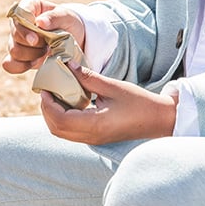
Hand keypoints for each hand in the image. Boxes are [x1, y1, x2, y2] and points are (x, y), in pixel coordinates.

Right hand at [3, 0, 85, 74]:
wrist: (74, 39)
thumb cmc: (68, 23)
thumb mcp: (67, 17)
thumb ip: (55, 17)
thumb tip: (40, 22)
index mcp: (29, 6)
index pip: (18, 13)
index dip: (24, 27)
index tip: (35, 39)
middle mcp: (19, 22)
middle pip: (15, 35)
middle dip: (34, 44)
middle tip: (49, 45)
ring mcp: (16, 40)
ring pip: (14, 50)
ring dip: (33, 55)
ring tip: (48, 52)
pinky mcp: (17, 56)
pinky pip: (9, 64)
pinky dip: (21, 67)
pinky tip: (35, 64)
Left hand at [40, 64, 177, 144]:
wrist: (158, 119)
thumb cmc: (139, 102)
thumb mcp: (113, 86)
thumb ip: (89, 78)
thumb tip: (68, 66)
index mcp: (94, 125)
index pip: (60, 119)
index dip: (48, 104)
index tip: (46, 88)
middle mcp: (91, 136)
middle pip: (57, 129)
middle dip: (47, 110)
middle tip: (47, 90)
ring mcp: (93, 139)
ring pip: (63, 132)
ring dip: (54, 115)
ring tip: (57, 95)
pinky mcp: (96, 137)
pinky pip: (72, 131)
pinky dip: (64, 118)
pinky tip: (70, 102)